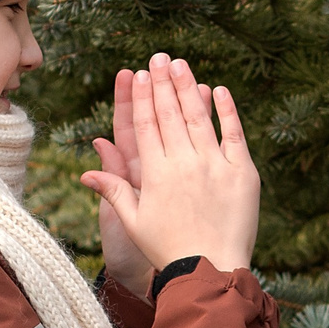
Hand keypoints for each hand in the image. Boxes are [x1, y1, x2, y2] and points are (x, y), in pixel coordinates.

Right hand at [79, 54, 259, 274]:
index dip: (141, 98)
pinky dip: (226, 111)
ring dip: (189, 87)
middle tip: (159, 58)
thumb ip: (113, 191)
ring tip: (182, 64)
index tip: (139, 75)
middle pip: (170, 114)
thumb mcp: (134, 222)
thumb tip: (85, 172)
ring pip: (199, 117)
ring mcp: (215, 165)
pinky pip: (233, 134)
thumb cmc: (168, 250)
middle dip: (163, 83)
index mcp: (155, 173)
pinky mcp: (242, 172)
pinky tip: (218, 90)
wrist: (211, 269)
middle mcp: (184, 163)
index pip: (146, 126)